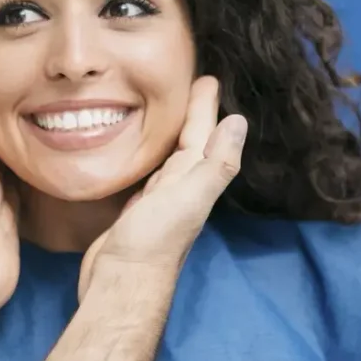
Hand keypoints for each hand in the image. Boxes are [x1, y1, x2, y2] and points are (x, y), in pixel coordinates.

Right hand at [78, 77, 245, 300]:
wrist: (121, 283)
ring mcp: (157, 200)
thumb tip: (239, 121)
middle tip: (189, 83)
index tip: (206, 77)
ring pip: (167, 158)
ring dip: (170, 134)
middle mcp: (180, 188)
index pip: (203, 135)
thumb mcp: (190, 197)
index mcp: (194, 181)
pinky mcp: (134, 210)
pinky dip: (147, 158)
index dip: (205, 107)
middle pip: (188, 142)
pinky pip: (146, 175)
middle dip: (190, 114)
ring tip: (165, 111)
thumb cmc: (154, 241)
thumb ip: (216, 164)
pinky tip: (139, 155)